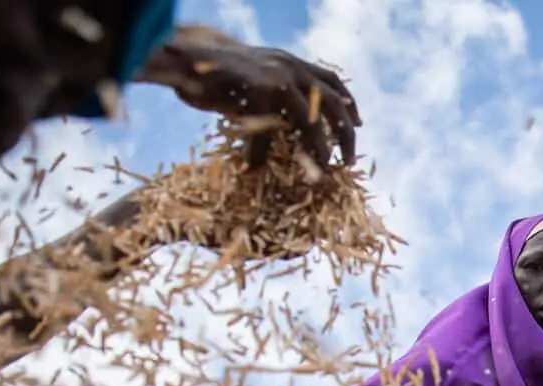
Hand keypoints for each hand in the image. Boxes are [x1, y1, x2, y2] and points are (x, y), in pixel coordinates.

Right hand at [148, 28, 360, 166]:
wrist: (183, 59)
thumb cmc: (214, 76)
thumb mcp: (253, 87)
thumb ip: (274, 103)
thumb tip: (289, 129)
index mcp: (289, 62)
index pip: (331, 80)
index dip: (348, 102)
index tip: (359, 124)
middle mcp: (288, 66)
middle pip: (332, 101)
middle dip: (345, 133)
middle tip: (350, 160)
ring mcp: (275, 76)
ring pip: (311, 118)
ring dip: (321, 146)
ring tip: (326, 169)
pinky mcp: (258, 90)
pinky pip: (272, 128)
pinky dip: (269, 151)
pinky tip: (267, 167)